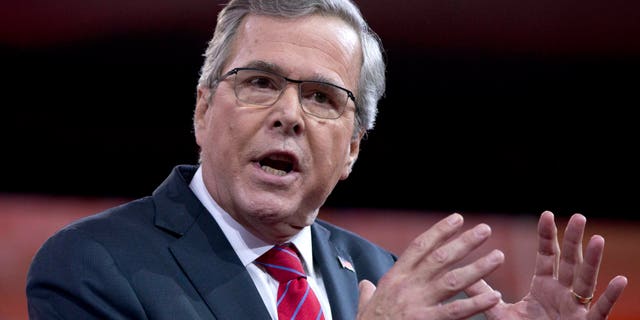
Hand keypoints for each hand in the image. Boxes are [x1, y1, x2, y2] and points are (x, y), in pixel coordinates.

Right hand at [357, 213, 504, 318]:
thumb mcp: (364, 306)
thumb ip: (367, 293)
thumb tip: (364, 284)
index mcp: (394, 278)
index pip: (420, 247)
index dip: (440, 231)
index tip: (457, 218)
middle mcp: (407, 286)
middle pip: (440, 258)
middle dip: (465, 242)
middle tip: (486, 230)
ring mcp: (417, 304)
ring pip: (453, 280)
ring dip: (478, 267)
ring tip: (498, 256)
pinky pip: (455, 311)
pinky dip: (476, 304)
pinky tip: (494, 296)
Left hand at [466, 211, 627, 319]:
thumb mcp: (501, 314)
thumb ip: (484, 295)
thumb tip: (461, 278)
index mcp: (545, 287)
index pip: (547, 256)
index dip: (548, 236)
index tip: (546, 214)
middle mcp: (563, 293)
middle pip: (569, 262)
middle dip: (573, 240)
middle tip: (577, 216)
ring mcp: (576, 308)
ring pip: (586, 281)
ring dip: (593, 261)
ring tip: (598, 239)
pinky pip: (601, 310)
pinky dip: (609, 296)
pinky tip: (619, 279)